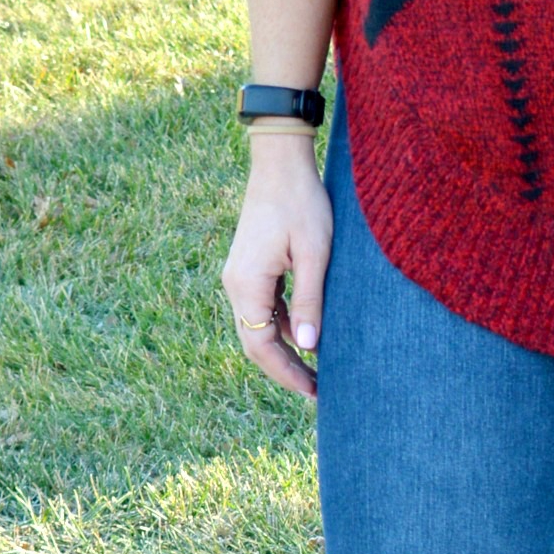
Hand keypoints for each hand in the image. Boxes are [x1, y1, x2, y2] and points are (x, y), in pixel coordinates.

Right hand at [221, 136, 332, 399]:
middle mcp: (236, 284)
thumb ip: (310, 301)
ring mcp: (240, 275)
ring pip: (258, 325)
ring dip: (285, 348)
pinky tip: (307, 336)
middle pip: (255, 341)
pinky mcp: (251, 267)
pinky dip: (283, 325)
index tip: (313, 392)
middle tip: (318, 390)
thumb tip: (309, 347)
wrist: (281, 162)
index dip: (286, 373)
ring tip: (316, 370)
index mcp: (246, 284)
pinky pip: (264, 307)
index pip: (260, 345)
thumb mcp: (315, 254)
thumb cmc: (303, 203)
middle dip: (285, 368)